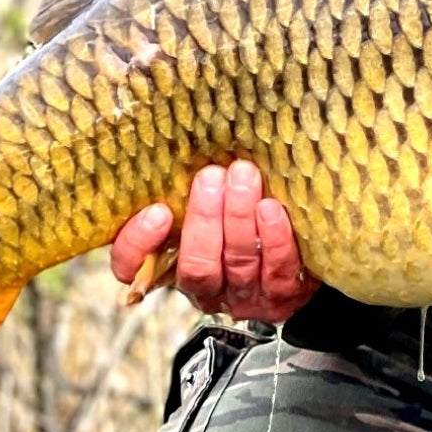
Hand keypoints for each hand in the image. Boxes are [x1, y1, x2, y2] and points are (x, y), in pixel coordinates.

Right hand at [109, 161, 319, 323]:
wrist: (297, 249)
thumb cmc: (237, 210)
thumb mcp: (204, 198)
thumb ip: (187, 185)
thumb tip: (182, 135)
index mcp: (170, 265)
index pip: (133, 268)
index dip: (139, 245)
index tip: (158, 211)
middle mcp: (203, 287)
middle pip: (195, 266)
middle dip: (204, 220)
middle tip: (212, 177)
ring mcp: (243, 296)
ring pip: (237, 263)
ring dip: (239, 218)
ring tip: (244, 177)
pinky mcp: (280, 295)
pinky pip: (276, 270)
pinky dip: (274, 238)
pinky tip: (272, 208)